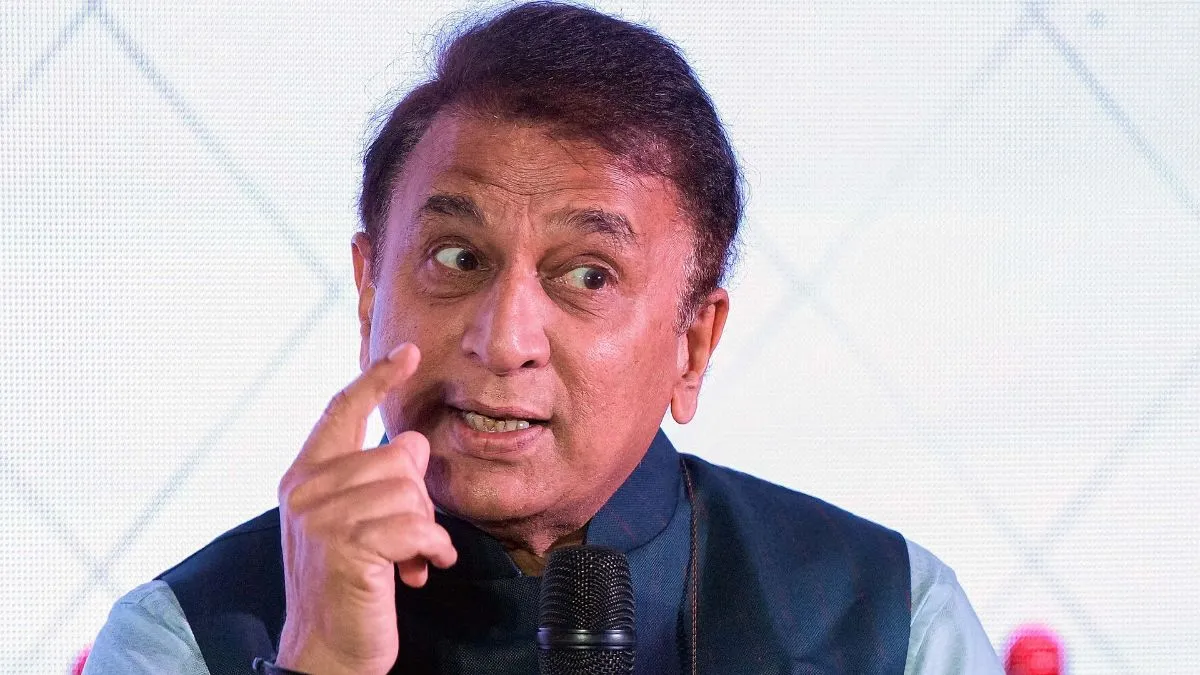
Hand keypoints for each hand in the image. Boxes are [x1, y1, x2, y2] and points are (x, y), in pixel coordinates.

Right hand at [274, 344, 457, 674]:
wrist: (326, 652)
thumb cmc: (347, 587)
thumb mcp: (354, 524)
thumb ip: (372, 482)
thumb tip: (412, 447)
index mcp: (305, 477)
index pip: (341, 411)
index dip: (376, 379)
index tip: (407, 353)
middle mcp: (306, 491)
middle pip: (396, 456)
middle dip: (418, 499)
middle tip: (409, 537)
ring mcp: (322, 518)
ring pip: (410, 492)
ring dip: (425, 531)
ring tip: (410, 559)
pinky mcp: (346, 547)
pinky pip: (417, 526)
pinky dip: (431, 551)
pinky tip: (420, 571)